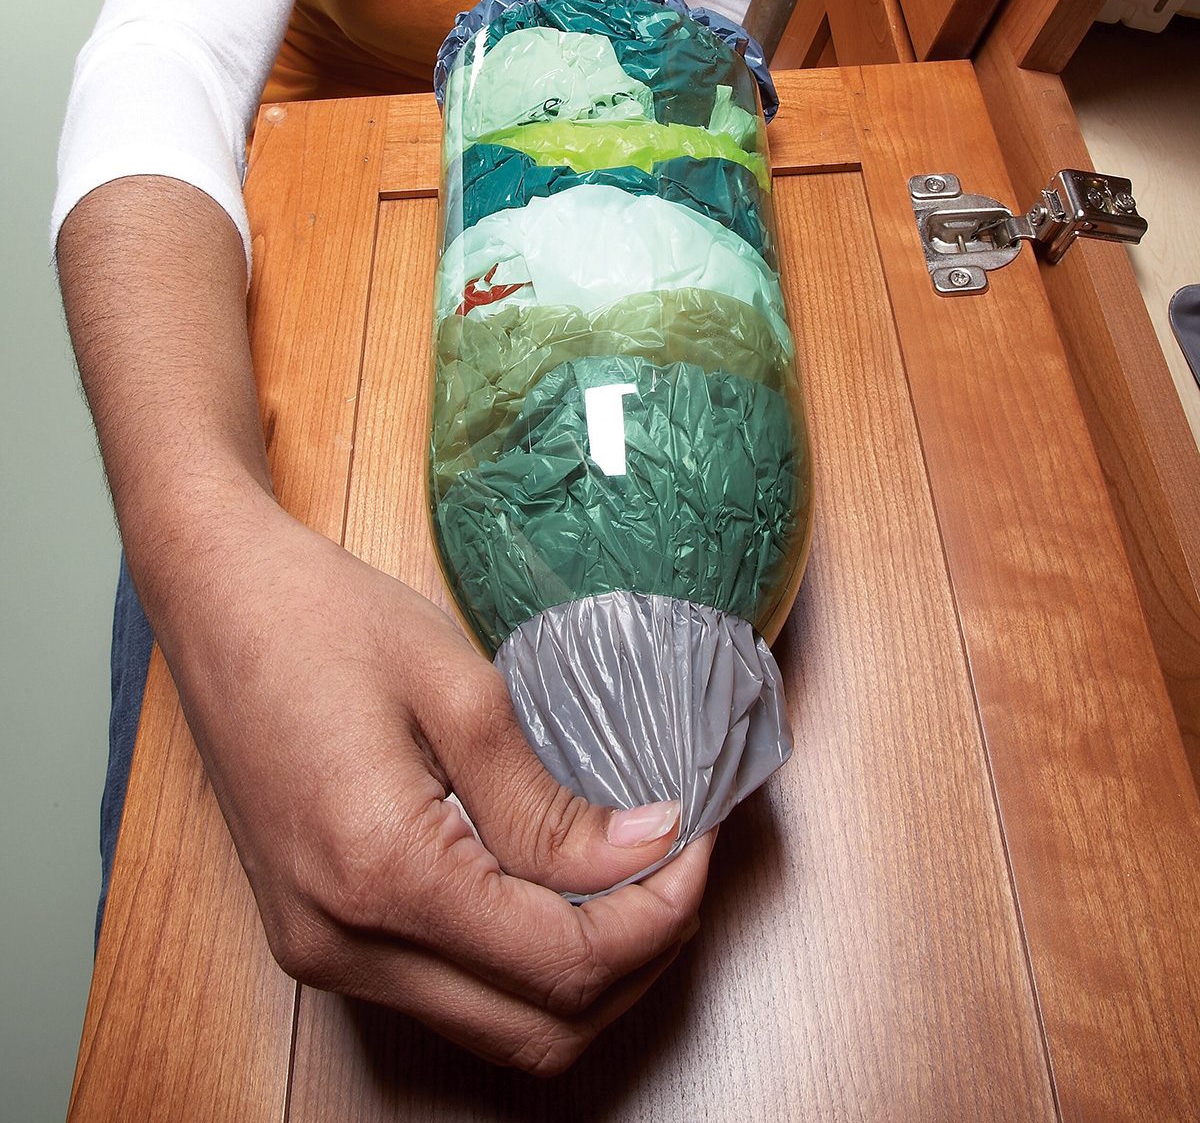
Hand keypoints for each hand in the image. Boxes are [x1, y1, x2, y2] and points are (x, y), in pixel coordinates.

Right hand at [139, 489, 713, 1074]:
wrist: (217, 602)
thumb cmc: (326, 622)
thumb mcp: (459, 693)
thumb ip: (547, 803)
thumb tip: (643, 852)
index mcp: (382, 875)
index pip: (564, 964)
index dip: (657, 915)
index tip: (697, 842)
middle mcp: (343, 943)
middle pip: (537, 1030)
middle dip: (634, 961)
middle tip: (679, 868)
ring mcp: (321, 950)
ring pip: (496, 1024)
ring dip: (582, 971)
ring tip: (632, 878)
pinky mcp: (317, 934)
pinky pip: (447, 990)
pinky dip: (522, 961)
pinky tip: (555, 887)